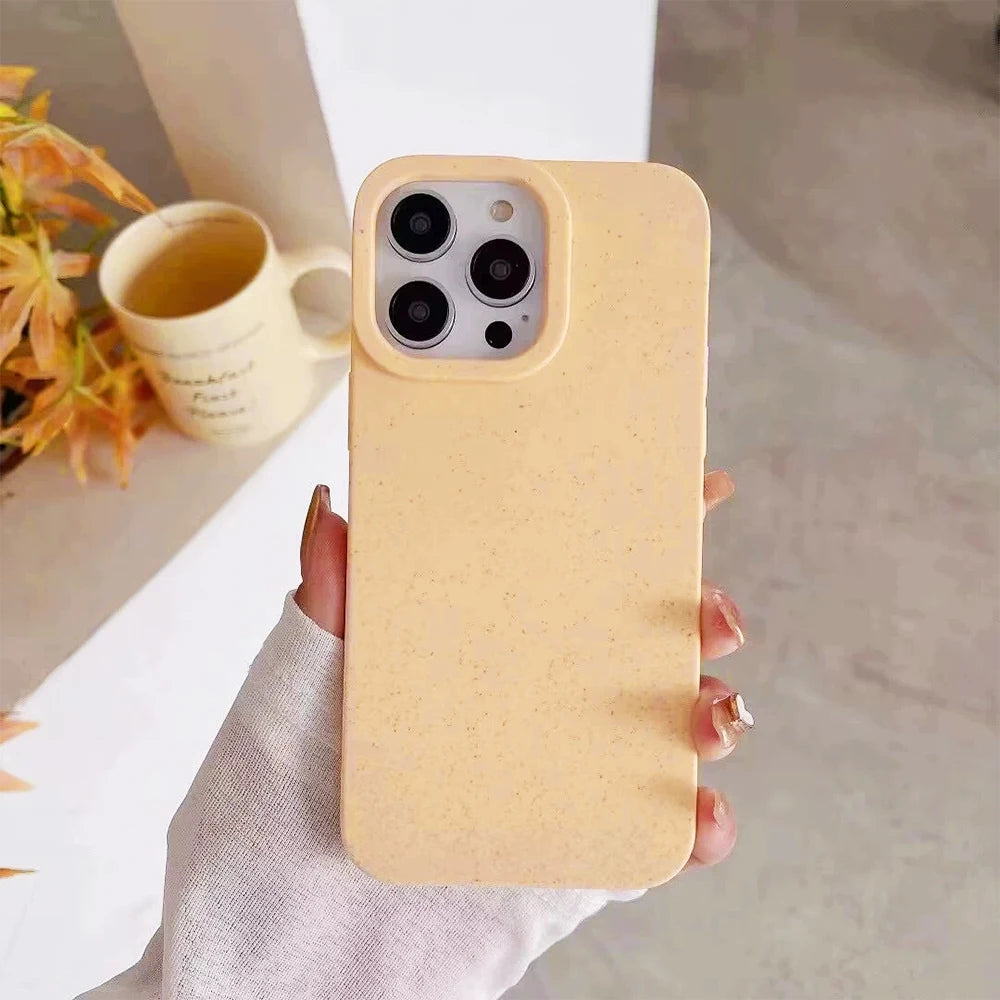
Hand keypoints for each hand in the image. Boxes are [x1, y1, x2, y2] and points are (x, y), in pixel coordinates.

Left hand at [296, 470, 749, 873]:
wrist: (317, 888)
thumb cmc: (321, 760)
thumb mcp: (322, 662)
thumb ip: (333, 588)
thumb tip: (329, 506)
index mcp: (516, 629)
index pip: (598, 563)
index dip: (660, 521)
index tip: (706, 487)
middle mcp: (562, 685)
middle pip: (659, 637)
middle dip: (707, 616)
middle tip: (713, 617)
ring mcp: (584, 758)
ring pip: (679, 724)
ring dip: (718, 710)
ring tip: (712, 715)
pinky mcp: (592, 832)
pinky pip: (666, 830)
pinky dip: (702, 825)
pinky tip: (700, 817)